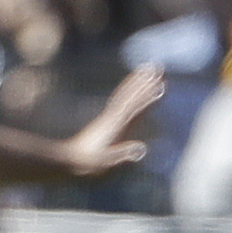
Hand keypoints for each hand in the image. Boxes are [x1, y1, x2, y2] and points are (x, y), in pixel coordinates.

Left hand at [58, 65, 163, 179]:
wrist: (69, 161)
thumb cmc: (90, 165)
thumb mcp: (107, 162)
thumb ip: (123, 155)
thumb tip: (142, 149)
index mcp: (117, 127)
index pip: (137, 109)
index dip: (150, 98)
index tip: (162, 86)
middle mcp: (114, 118)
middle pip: (133, 95)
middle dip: (147, 81)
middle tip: (159, 67)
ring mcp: (110, 118)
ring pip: (127, 94)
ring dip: (138, 80)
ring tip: (148, 68)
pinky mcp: (107, 120)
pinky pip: (121, 100)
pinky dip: (128, 90)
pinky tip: (132, 87)